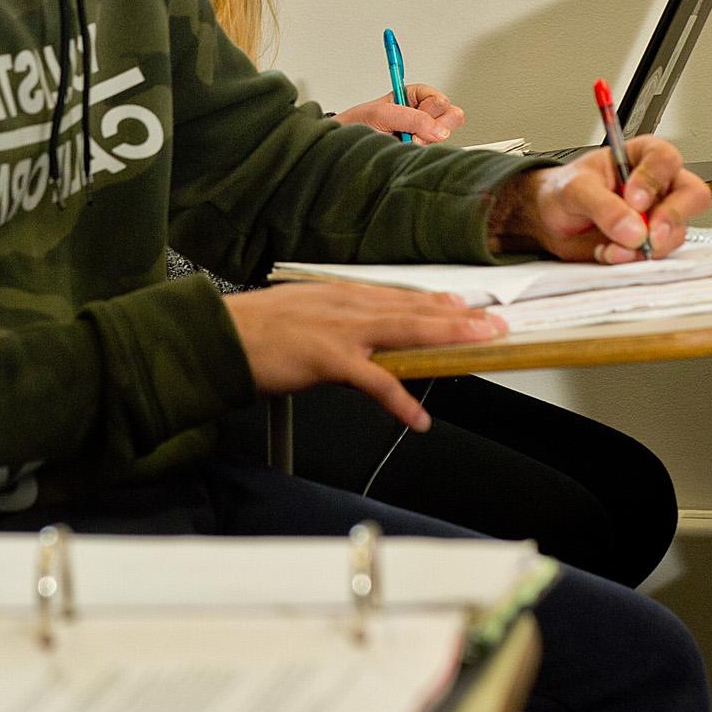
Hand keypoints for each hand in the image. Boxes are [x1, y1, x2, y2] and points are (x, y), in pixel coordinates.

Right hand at [224, 283, 505, 429]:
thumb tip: (355, 344)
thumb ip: (332, 324)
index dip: (435, 301)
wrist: (217, 337)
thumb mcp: (300, 316)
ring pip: (407, 332)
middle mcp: (346, 305)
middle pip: (414, 309)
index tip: (463, 302)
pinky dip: (401, 401)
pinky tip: (419, 417)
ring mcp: (341, 330)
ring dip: (448, 338)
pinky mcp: (329, 358)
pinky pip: (376, 382)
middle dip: (458, 316)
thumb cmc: (251, 332)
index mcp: (339, 294)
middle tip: (493, 322)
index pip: (398, 296)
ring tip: (480, 346)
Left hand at [335, 83, 464, 143]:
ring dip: (424, 143)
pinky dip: (420, 155)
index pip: (441, 101)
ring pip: (444, 138)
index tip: (413, 118)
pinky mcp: (420, 152)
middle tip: (411, 134)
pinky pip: (434, 154)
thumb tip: (440, 131)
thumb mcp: (381, 114)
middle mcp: (423, 115)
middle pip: (453, 117)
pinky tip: (404, 151)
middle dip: (435, 128)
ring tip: (401, 142)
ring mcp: (424, 134)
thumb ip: (411, 119)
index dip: (430, 111)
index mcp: (415, 96)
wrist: (342, 147)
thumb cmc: (357, 125)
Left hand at [486, 136, 711, 263]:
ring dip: (646, 247)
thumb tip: (633, 228)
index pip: (665, 159)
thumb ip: (603, 205)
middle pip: (692, 196)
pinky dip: (634, 260)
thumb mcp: (575, 190)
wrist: (550, 221)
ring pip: (677, 232)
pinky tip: (610, 254)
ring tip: (612, 247)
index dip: (654, 180)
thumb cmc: (564, 192)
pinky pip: (658, 256)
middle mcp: (658, 185)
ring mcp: (659, 217)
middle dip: (671, 219)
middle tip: (647, 236)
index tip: (634, 200)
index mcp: (642, 157)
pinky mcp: (652, 244)